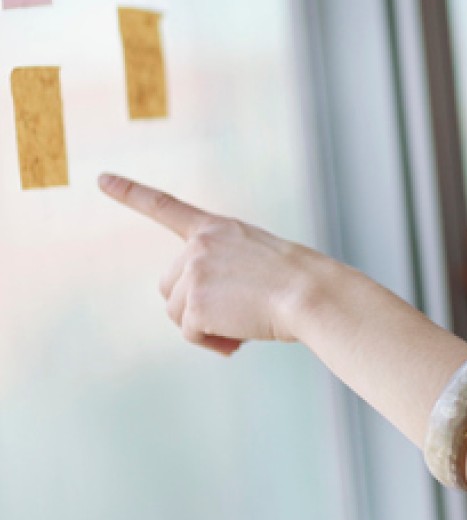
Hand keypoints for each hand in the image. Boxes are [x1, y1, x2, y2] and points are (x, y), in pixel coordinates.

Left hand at [98, 173, 320, 354]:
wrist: (312, 294)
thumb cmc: (300, 284)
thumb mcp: (260, 262)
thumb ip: (225, 275)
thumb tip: (203, 321)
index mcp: (218, 229)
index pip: (165, 206)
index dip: (130, 192)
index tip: (101, 178)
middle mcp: (199, 246)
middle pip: (171, 286)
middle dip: (195, 307)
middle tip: (235, 315)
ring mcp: (194, 273)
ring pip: (179, 313)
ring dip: (207, 327)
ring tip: (244, 325)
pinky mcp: (195, 303)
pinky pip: (191, 334)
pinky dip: (214, 342)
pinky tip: (240, 338)